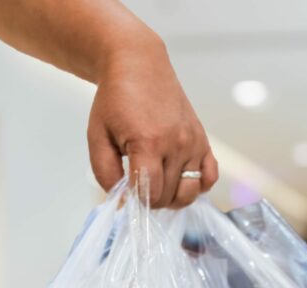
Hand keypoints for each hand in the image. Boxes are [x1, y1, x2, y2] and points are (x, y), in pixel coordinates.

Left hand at [87, 38, 217, 207]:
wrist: (140, 66)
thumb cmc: (115, 99)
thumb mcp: (97, 136)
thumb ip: (105, 172)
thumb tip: (122, 199)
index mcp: (148, 142)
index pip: (149, 192)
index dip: (135, 201)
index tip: (126, 195)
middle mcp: (176, 144)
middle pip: (167, 196)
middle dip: (150, 200)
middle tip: (137, 187)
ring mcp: (194, 144)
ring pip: (188, 193)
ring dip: (172, 198)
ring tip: (157, 187)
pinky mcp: (203, 142)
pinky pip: (210, 178)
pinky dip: (197, 187)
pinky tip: (179, 180)